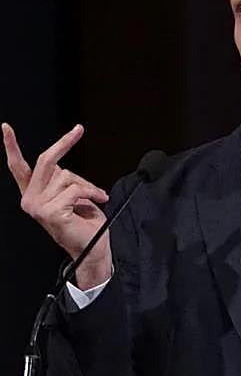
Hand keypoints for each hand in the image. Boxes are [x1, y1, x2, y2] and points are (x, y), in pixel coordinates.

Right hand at [3, 123, 112, 287]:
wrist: (94, 248)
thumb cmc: (85, 222)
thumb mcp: (72, 195)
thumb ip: (62, 180)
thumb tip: (60, 165)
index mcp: (33, 194)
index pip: (18, 168)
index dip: (11, 146)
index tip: (5, 127)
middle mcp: (30, 199)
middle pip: (46, 161)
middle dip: (64, 142)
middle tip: (78, 129)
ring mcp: (38, 207)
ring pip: (68, 176)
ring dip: (88, 185)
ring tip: (96, 198)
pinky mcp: (50, 212)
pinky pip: (75, 190)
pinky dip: (91, 193)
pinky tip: (97, 202)